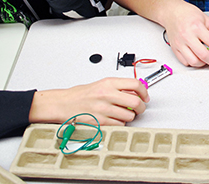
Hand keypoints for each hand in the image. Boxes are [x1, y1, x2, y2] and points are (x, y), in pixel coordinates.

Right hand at [30, 77, 149, 125]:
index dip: (144, 92)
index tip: (145, 97)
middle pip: (136, 102)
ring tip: (122, 114)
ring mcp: (103, 109)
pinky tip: (114, 120)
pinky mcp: (100, 122)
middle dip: (141, 107)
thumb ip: (119, 87)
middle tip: (139, 109)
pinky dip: (120, 124)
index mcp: (109, 83)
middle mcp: (107, 94)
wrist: (63, 104)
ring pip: (129, 116)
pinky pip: (119, 125)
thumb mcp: (101, 84)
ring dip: (129, 117)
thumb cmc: (81, 95)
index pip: (135, 84)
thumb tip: (137, 92)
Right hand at [163, 3, 208, 67]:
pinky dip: (193, 63)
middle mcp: (187, 36)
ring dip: (204, 63)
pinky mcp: (174, 48)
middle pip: (204, 56)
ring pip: (194, 62)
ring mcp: (180, 43)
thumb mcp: (208, 19)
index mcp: (197, 27)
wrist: (172, 12)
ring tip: (208, 58)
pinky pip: (185, 62)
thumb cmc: (188, 14)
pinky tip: (198, 57)